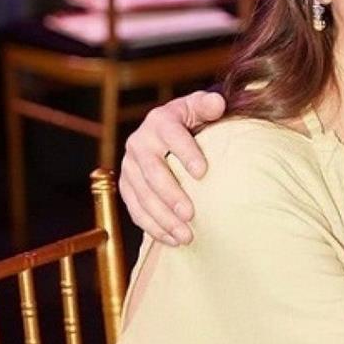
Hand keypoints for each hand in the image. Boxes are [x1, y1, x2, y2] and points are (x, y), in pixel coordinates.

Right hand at [119, 91, 225, 244]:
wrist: (170, 130)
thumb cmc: (193, 120)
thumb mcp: (201, 107)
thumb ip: (209, 105)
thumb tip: (217, 104)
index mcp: (160, 121)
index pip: (171, 136)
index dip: (185, 153)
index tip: (203, 172)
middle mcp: (139, 142)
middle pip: (152, 171)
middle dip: (171, 194)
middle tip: (191, 214)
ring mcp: (130, 166)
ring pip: (142, 195)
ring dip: (162, 218)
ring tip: (186, 235)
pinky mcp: (126, 185)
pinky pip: (135, 209)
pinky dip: (152, 227)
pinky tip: (172, 240)